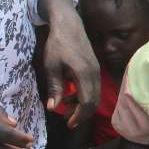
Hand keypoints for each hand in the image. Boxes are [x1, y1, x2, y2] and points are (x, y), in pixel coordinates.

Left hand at [42, 0, 99, 127]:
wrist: (69, 24)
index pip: (87, 102)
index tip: (68, 124)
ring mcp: (96, 70)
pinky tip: (70, 94)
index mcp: (84, 74)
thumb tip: (53, 108)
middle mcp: (94, 73)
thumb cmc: (57, 44)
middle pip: (94, 101)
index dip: (80, 116)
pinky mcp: (95, 67)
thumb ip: (54, 87)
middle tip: (67, 121)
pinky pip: (93, 87)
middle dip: (82, 113)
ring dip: (83, 105)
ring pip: (95, 94)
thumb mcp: (51, 66)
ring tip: (66, 109)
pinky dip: (84, 95)